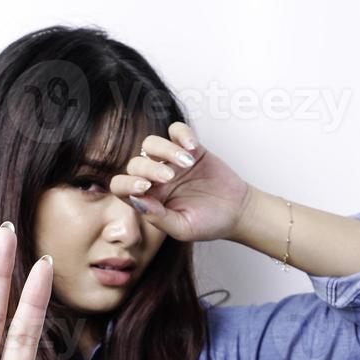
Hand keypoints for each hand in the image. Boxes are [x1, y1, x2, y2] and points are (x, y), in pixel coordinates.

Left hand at [108, 120, 252, 242]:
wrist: (238, 212)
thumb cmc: (208, 224)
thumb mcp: (183, 228)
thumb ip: (158, 218)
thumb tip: (137, 200)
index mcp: (147, 199)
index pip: (121, 186)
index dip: (126, 184)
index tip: (145, 187)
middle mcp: (154, 178)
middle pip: (135, 163)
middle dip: (148, 168)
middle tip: (170, 177)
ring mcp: (171, 162)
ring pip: (151, 144)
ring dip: (165, 150)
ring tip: (186, 163)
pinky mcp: (190, 148)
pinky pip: (176, 131)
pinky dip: (181, 134)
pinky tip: (192, 148)